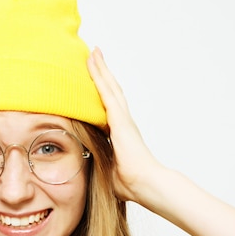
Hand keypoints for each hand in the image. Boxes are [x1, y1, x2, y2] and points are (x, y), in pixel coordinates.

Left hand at [87, 48, 164, 203]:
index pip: (108, 106)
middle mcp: (123, 121)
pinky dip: (99, 76)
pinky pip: (106, 92)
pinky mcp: (120, 119)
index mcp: (121, 132)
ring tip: (93, 51)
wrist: (146, 184)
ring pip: (109, 86)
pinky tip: (93, 62)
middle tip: (94, 54)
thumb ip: (100, 165)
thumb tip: (88, 170)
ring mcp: (123, 118)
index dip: (101, 91)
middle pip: (110, 90)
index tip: (94, 79)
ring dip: (101, 68)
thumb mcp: (108, 170)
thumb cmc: (131, 183)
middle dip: (102, 72)